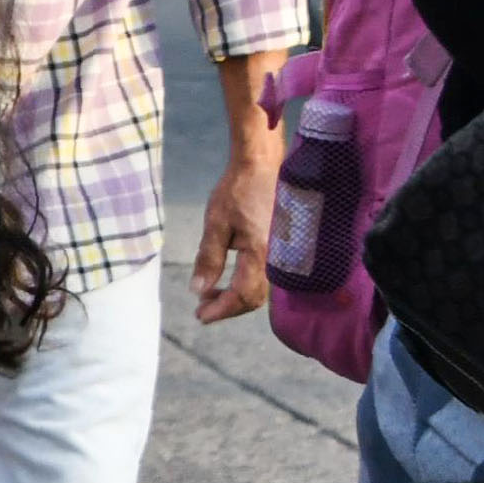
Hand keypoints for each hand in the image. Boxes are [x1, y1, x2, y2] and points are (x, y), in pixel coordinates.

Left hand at [191, 143, 279, 324]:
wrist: (262, 166)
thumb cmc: (237, 191)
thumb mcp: (216, 223)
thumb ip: (209, 259)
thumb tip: (198, 291)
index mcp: (262, 254)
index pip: (242, 296)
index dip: (220, 310)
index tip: (199, 316)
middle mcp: (278, 259)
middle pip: (254, 298)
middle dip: (227, 307)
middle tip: (201, 307)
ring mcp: (284, 255)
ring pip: (261, 289)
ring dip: (235, 296)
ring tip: (209, 294)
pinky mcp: (284, 249)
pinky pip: (267, 277)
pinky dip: (246, 284)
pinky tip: (227, 279)